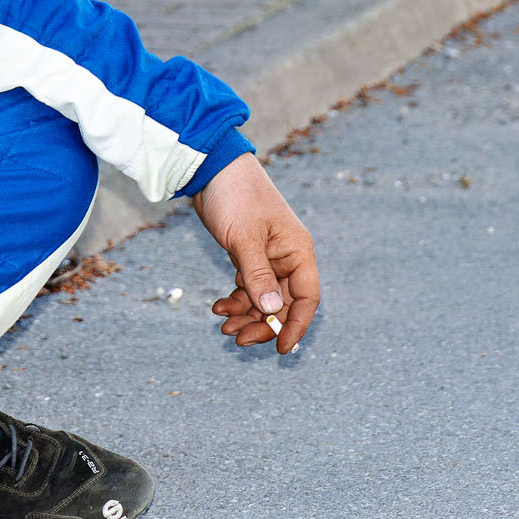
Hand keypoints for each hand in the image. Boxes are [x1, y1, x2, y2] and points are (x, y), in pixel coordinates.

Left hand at [193, 152, 319, 354]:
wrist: (211, 168)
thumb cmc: (235, 196)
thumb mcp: (244, 238)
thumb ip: (258, 275)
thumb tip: (274, 310)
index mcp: (297, 251)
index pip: (307, 298)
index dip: (296, 326)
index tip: (281, 349)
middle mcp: (287, 257)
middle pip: (283, 303)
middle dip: (262, 324)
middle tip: (237, 340)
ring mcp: (267, 257)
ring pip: (263, 298)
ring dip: (246, 315)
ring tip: (223, 326)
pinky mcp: (248, 255)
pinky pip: (248, 287)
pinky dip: (236, 299)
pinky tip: (218, 307)